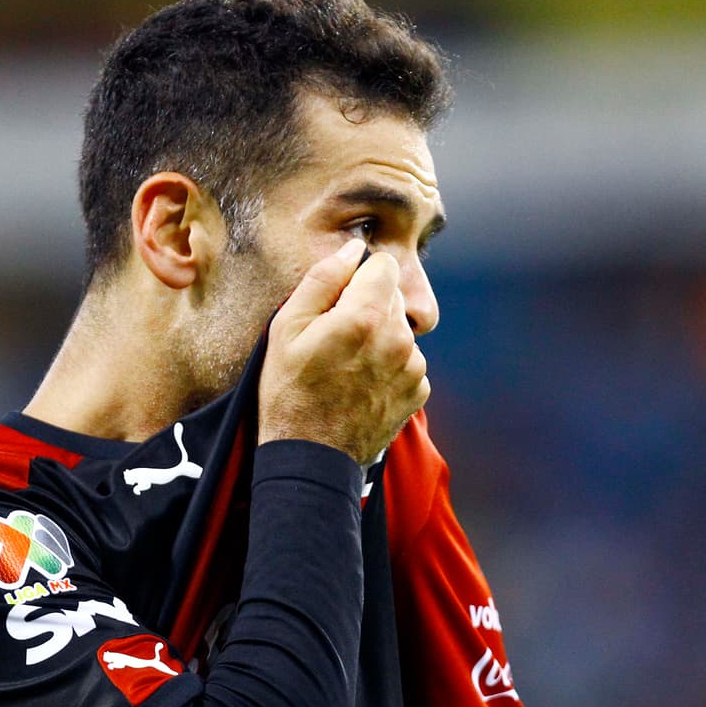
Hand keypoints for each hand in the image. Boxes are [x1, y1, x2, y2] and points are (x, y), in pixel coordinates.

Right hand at [258, 239, 429, 463]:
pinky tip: (360, 384)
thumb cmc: (289, 391)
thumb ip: (323, 279)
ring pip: (399, 329)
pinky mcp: (418, 391)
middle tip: (334, 338)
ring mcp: (412, 367)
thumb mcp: (287, 328)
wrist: (311, 457)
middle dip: (367, 306)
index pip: (384, 264)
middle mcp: (399, 338)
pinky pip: (406, 361)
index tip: (339, 300)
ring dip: (379, 338)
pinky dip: (388, 366)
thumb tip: (354, 249)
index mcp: (366, 316)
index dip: (358, 277)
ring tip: (346, 367)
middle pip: (392, 296)